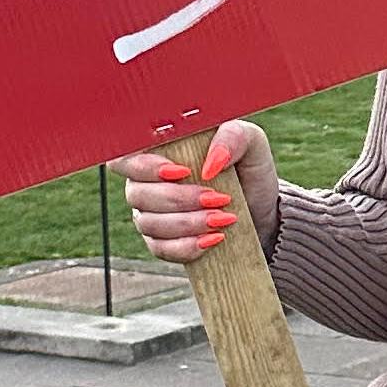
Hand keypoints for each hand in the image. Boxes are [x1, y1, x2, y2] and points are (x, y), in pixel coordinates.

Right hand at [112, 118, 278, 263]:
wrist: (262, 205)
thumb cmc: (248, 166)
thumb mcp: (250, 142)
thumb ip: (232, 137)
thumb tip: (210, 164)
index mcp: (158, 151)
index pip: (124, 158)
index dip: (143, 167)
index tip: (182, 171)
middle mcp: (146, 183)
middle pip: (137, 194)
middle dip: (178, 198)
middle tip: (217, 198)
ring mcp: (151, 214)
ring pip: (148, 223)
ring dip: (187, 223)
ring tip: (222, 218)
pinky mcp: (162, 241)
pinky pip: (160, 248)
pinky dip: (186, 246)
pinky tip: (212, 240)